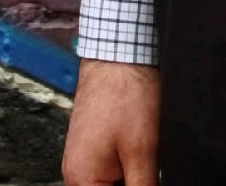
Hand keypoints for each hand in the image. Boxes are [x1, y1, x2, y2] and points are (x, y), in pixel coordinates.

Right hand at [62, 58, 160, 185]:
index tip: (147, 179)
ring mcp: (84, 156)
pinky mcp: (94, 143)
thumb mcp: (142, 150)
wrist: (119, 51)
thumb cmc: (125, 92)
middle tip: (149, 163)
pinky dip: (129, 163)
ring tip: (145, 150)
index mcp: (81, 180)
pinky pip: (111, 166)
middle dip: (134, 182)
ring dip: (132, 175)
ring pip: (113, 181)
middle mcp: (76, 171)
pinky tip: (142, 147)